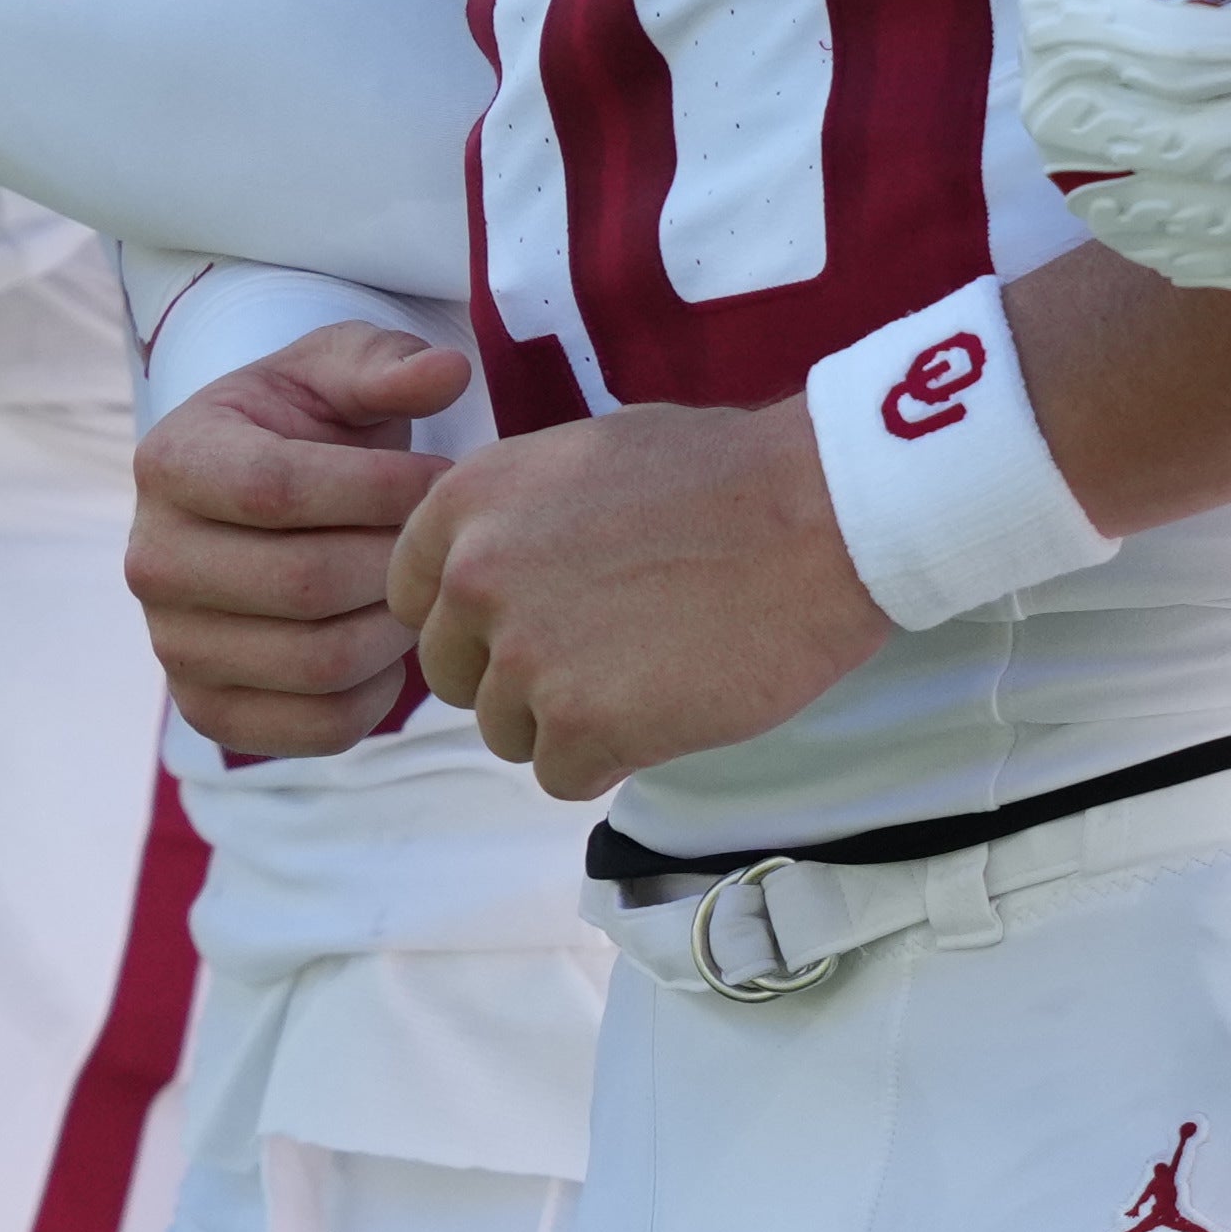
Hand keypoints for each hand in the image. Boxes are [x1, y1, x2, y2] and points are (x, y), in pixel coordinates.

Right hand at [127, 324, 459, 758]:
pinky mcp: (209, 710)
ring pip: (318, 661)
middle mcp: (151, 560)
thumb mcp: (337, 371)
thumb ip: (389, 364)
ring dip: (396, 627)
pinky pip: (319, 726)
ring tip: (421, 585)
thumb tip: (447, 371)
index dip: (380, 488)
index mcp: (170, 461)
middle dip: (397, 561)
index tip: (444, 474)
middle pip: (302, 584)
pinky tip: (389, 639)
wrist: (261, 500)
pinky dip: (378, 691)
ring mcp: (172, 645)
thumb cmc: (306, 424)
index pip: (278, 490)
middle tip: (445, 541)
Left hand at [390, 404, 897, 805]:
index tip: (523, 623)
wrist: (819, 516)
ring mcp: (522, 656)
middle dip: (514, 675)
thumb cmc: (725, 476)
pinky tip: (667, 708)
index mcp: (468, 498)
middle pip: (452, 673)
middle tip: (602, 654)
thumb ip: (520, 517)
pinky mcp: (578, 726)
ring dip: (566, 720)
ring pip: (505, 731)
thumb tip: (490, 573)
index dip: (470, 620)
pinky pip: (561, 775)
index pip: (410, 596)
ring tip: (647, 674)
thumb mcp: (588, 456)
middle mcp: (474, 575)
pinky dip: (611, 757)